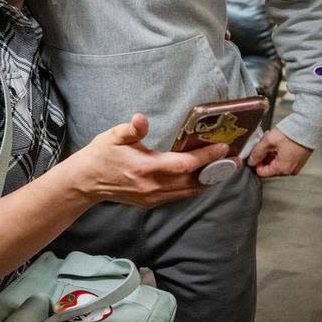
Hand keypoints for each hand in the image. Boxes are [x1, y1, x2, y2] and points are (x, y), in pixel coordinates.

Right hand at [72, 114, 230, 207]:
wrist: (86, 183)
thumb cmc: (100, 155)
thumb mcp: (112, 136)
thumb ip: (131, 129)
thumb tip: (142, 119)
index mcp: (146, 168)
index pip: (184, 164)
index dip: (206, 156)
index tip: (224, 147)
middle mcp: (153, 186)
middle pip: (193, 181)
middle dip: (216, 171)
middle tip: (236, 160)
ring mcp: (153, 197)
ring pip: (189, 191)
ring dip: (209, 181)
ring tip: (226, 169)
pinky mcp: (152, 202)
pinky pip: (180, 195)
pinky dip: (195, 187)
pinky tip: (205, 178)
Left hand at [247, 128, 313, 177]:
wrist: (308, 126)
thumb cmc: (293, 134)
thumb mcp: (269, 141)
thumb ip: (257, 152)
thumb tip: (251, 160)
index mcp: (282, 169)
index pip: (262, 172)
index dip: (256, 163)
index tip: (255, 154)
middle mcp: (290, 170)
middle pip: (270, 167)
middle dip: (264, 155)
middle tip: (263, 144)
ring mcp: (296, 165)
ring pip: (277, 162)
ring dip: (271, 152)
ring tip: (271, 140)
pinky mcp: (299, 160)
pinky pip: (285, 159)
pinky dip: (279, 152)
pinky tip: (279, 142)